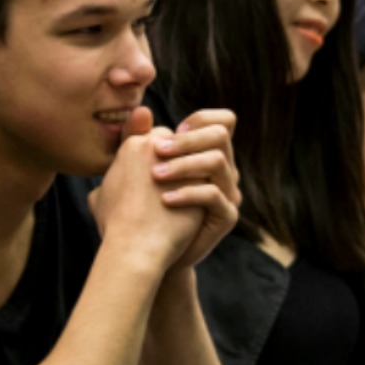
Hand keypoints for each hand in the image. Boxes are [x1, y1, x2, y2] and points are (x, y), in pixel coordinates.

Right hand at [89, 112, 203, 266]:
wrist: (136, 246)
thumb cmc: (115, 226)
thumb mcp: (99, 200)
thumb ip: (106, 185)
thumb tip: (101, 189)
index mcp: (130, 145)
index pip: (156, 140)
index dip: (161, 158)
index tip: (160, 177)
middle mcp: (154, 146)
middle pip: (177, 143)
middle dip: (181, 159)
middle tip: (180, 182)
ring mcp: (180, 160)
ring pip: (195, 157)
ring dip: (194, 171)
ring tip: (191, 192)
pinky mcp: (201, 178)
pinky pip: (207, 176)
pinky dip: (205, 187)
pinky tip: (199, 204)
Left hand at [152, 110, 242, 270]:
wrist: (149, 254)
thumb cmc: (141, 209)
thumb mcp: (136, 170)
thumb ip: (138, 139)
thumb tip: (141, 110)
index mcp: (208, 154)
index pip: (222, 121)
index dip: (199, 120)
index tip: (171, 131)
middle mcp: (224, 171)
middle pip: (220, 135)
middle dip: (187, 139)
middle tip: (157, 151)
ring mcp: (228, 193)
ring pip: (217, 161)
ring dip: (183, 164)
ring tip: (155, 176)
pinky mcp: (226, 216)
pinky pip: (213, 195)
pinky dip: (187, 193)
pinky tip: (164, 200)